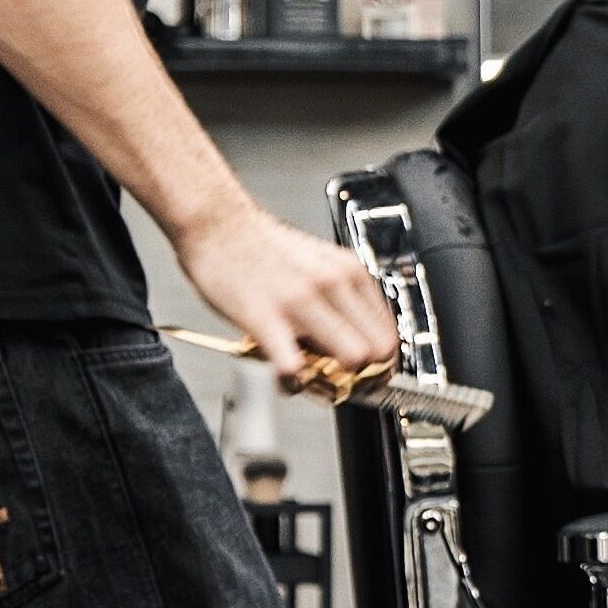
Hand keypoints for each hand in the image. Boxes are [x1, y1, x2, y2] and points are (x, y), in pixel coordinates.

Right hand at [176, 204, 397, 394]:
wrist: (217, 224)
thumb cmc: (263, 248)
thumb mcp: (320, 263)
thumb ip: (341, 297)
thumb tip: (355, 337)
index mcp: (350, 272)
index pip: (389, 333)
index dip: (378, 361)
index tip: (364, 372)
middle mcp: (333, 284)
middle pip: (378, 351)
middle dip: (361, 373)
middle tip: (338, 378)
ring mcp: (301, 301)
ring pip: (351, 358)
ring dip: (334, 380)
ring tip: (311, 377)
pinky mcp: (265, 317)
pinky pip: (294, 366)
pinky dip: (293, 382)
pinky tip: (285, 378)